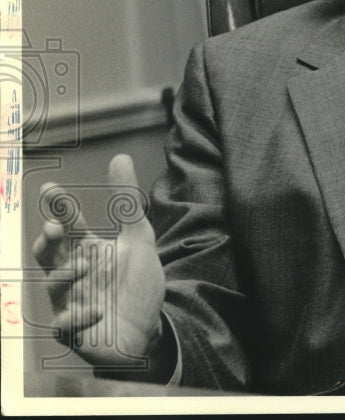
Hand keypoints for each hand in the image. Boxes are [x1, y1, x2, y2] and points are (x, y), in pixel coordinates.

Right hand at [32, 154, 166, 368]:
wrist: (150, 328)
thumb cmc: (136, 283)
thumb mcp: (139, 238)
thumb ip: (128, 202)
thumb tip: (119, 157)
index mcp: (86, 251)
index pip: (68, 227)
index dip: (59, 209)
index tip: (52, 190)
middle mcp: (73, 275)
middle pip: (49, 255)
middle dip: (48, 241)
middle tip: (57, 227)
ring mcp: (71, 303)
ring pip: (53, 288)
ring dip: (66, 276)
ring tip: (87, 266)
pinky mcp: (76, 332)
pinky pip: (64, 326)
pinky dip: (76, 316)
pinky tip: (96, 309)